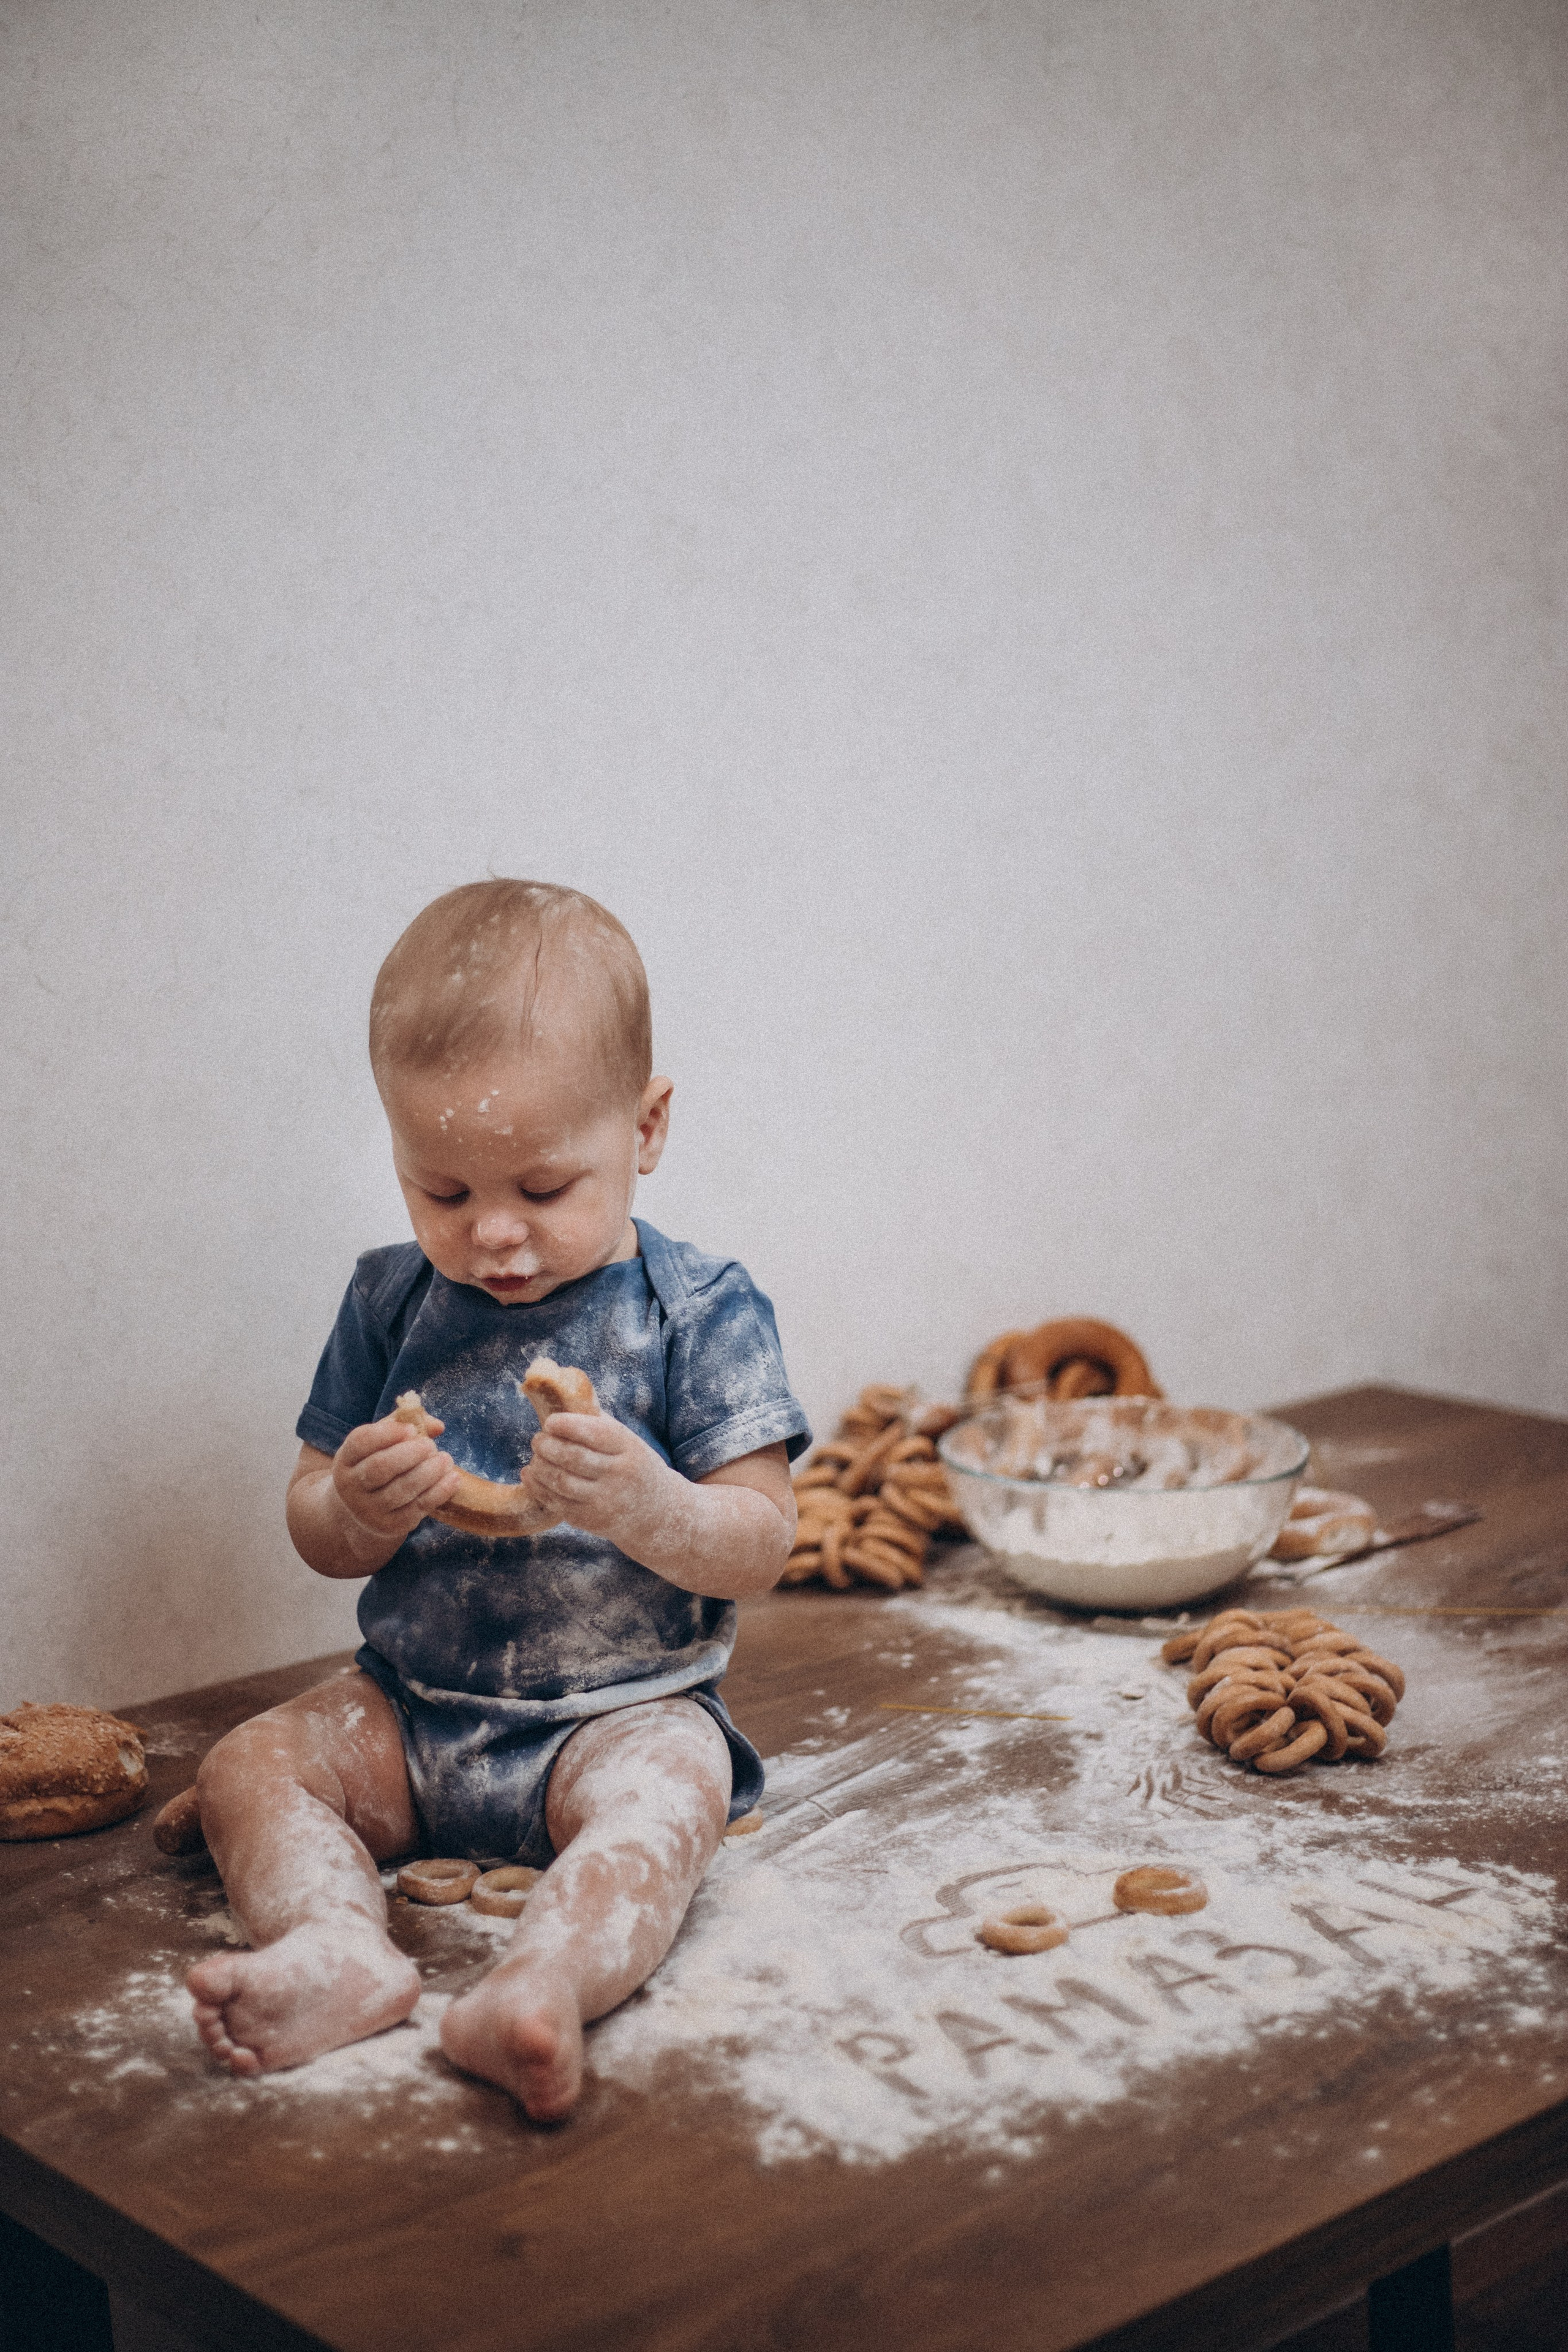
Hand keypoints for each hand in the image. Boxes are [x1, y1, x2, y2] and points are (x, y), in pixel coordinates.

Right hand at [332, 1411, 461, 1543]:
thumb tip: (437, 1426)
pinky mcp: (390, 1525)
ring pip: (400, 1490)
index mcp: (346, 1459)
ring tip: (445, 1459)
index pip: (360, 1442)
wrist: (365, 1511)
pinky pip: (417, 1508)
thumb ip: (405, 1426)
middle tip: (430, 1446)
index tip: (412, 1429)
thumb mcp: (382, 1444)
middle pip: (380, 1467)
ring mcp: (369, 1510)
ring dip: (428, 1472)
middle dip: (409, 1454)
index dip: (388, 1433)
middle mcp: (351, 1486)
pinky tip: (453, 1478)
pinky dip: (438, 1492)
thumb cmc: (378, 1465)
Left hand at [526, 1413, 675, 1544]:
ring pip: (561, 1481)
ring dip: (540, 1467)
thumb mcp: (628, 1440)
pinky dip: (538, 1488)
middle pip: (573, 1457)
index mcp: (628, 1448)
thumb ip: (599, 1422)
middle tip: (537, 1439)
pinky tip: (532, 1475)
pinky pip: (557, 1503)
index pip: (593, 1433)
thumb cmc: (633, 1465)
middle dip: (547, 1446)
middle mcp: (618, 1474)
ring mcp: (604, 1500)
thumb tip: (564, 1398)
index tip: (550, 1422)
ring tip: (536, 1457)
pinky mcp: (590, 1520)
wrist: (655, 1510)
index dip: (566, 1425)